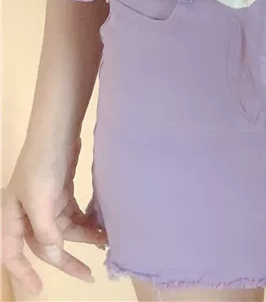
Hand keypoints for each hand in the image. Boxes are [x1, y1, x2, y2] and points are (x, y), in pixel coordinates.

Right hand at [2, 139, 106, 295]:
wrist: (58, 128)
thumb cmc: (43, 163)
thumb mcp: (41, 199)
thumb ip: (45, 229)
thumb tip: (52, 254)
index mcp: (11, 217)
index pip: (12, 254)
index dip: (23, 274)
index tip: (39, 290)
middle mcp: (27, 213)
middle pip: (44, 245)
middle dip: (65, 260)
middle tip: (88, 274)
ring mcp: (46, 202)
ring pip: (63, 230)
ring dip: (82, 238)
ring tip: (105, 242)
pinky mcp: (62, 191)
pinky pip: (73, 215)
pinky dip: (86, 223)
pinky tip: (101, 228)